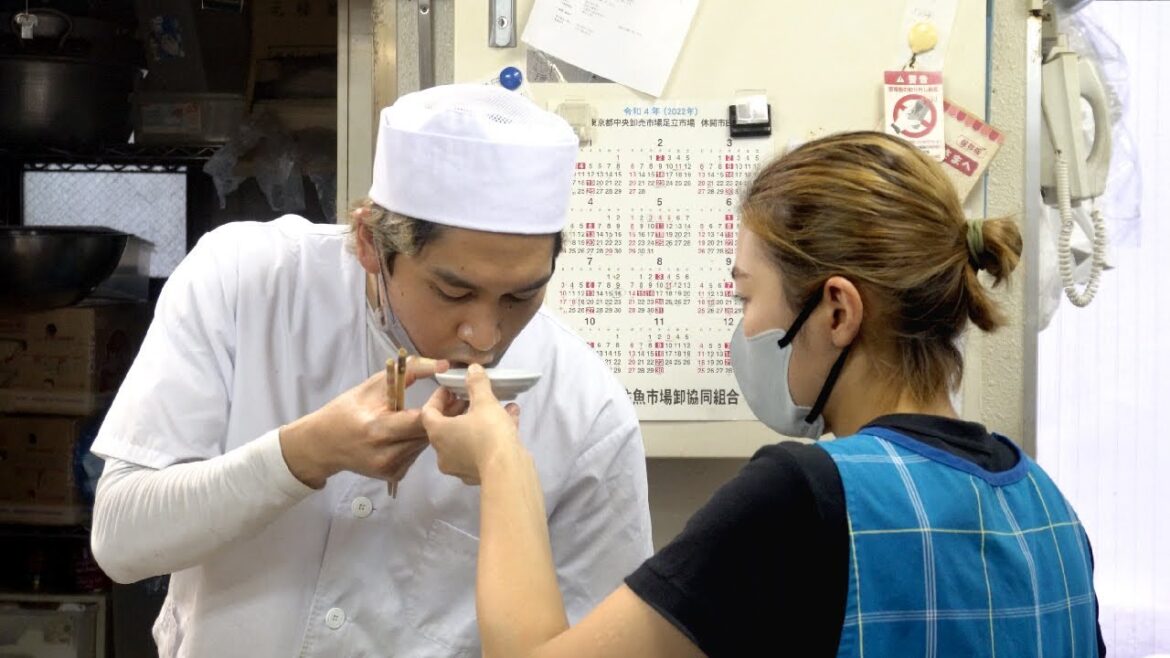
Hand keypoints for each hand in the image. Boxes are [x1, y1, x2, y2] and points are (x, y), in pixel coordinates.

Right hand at [279, 357, 451, 487]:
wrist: (323, 445)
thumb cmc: (346, 411)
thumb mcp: (372, 387)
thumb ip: (407, 373)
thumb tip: (442, 365)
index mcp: (378, 429)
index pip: (421, 420)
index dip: (438, 405)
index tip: (445, 391)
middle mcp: (386, 454)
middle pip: (428, 434)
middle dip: (441, 416)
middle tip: (450, 400)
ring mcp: (390, 468)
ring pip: (425, 445)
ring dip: (430, 429)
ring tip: (431, 414)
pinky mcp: (394, 476)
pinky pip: (417, 455)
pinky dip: (418, 442)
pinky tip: (410, 432)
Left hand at [421, 364, 520, 484]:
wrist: (507, 470)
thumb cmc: (489, 431)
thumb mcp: (485, 402)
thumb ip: (477, 384)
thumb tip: (472, 369)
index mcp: (438, 432)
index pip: (428, 412)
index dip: (439, 397)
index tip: (452, 389)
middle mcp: (442, 452)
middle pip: (447, 426)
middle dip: (464, 409)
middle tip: (476, 398)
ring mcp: (458, 466)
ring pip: (467, 438)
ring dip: (482, 421)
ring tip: (503, 408)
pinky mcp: (475, 474)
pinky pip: (479, 450)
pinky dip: (490, 437)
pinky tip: (511, 424)